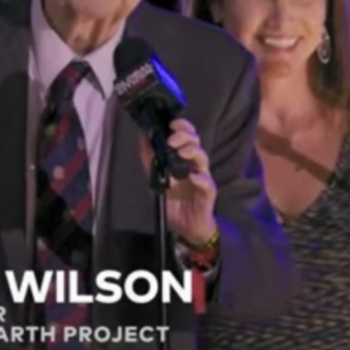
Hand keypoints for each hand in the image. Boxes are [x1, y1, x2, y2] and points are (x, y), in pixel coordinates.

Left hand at [138, 118, 217, 245]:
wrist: (186, 226)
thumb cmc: (174, 201)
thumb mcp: (157, 178)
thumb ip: (150, 159)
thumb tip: (142, 136)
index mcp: (183, 158)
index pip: (186, 135)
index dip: (182, 126)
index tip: (171, 124)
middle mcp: (194, 164)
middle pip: (195, 142)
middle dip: (185, 136)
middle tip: (172, 140)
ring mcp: (203, 176)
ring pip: (203, 157)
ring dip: (192, 151)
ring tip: (182, 152)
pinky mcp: (208, 192)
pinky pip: (207, 182)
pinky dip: (201, 178)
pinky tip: (193, 177)